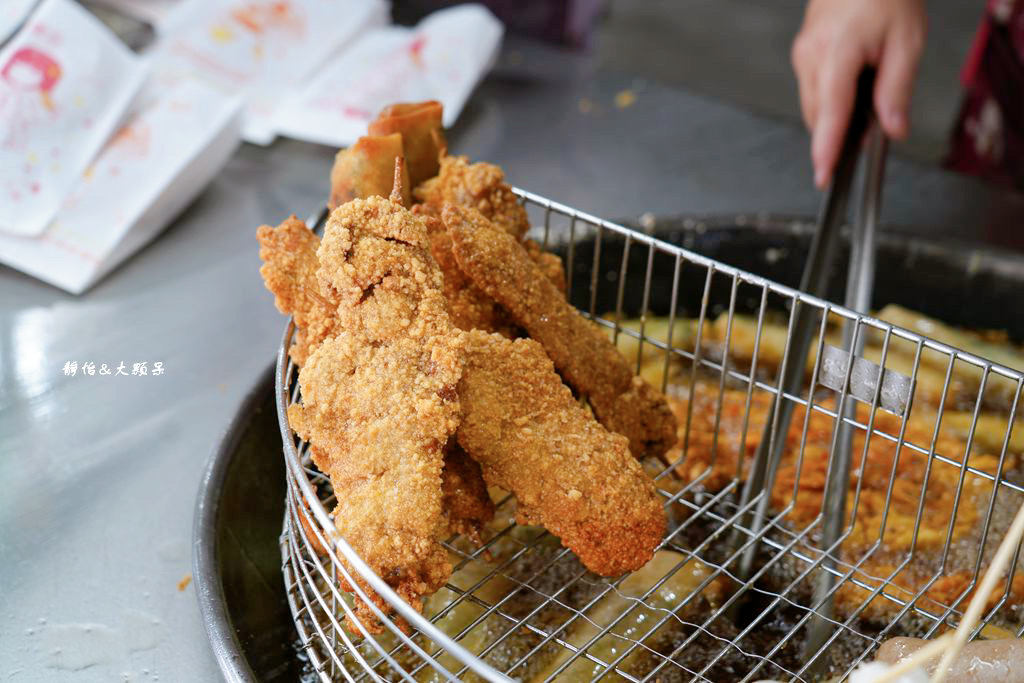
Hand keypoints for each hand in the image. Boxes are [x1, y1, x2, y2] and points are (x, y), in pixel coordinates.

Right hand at [792, 0, 925, 187]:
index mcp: (837, 53)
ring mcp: (803, 54)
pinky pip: (813, 88)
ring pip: (813, 104)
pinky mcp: (803, 52)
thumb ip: (896, 91)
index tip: (824, 174)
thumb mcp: (907, 41)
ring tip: (869, 93)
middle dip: (838, 133)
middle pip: (818, 115)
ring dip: (835, 114)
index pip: (830, 112)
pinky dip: (831, 97)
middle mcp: (811, 55)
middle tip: (872, 131)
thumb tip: (892, 130)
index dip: (826, 148)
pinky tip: (854, 83)